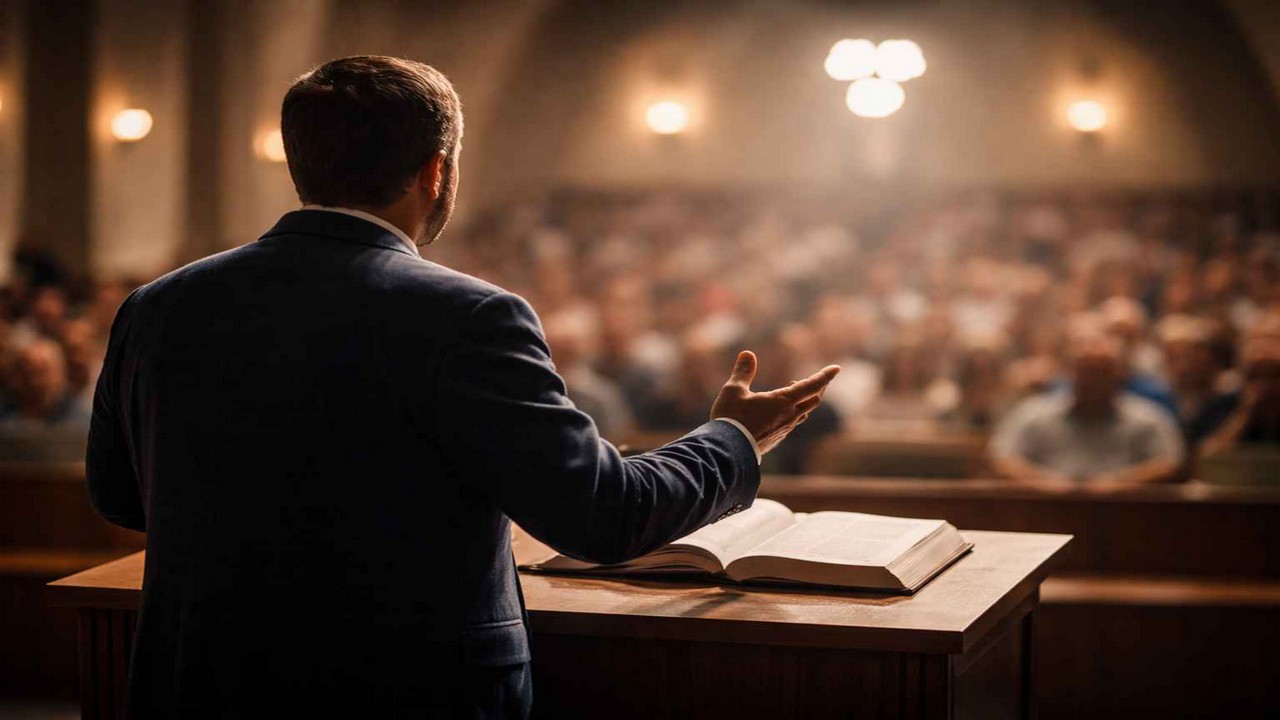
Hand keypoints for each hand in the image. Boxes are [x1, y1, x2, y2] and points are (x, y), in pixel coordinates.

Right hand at [710, 351, 839, 455]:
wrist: (728, 452)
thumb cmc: (731, 419)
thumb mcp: (733, 391)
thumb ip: (743, 371)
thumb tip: (748, 353)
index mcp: (783, 402)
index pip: (811, 385)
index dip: (825, 375)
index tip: (836, 368)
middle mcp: (789, 416)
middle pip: (814, 399)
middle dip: (818, 386)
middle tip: (818, 377)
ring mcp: (785, 429)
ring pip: (805, 412)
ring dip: (806, 399)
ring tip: (795, 390)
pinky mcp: (778, 438)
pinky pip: (794, 422)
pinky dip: (795, 411)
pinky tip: (783, 411)